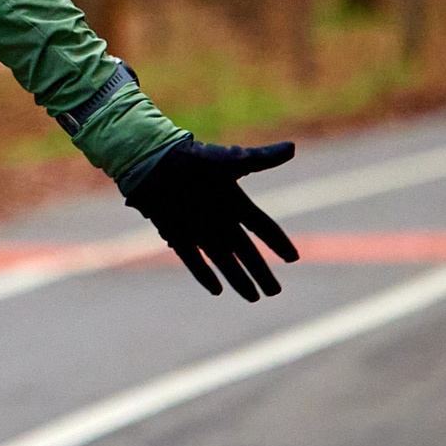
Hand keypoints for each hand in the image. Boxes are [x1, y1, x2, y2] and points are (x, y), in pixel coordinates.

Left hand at [124, 139, 299, 301]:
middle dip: (261, 270)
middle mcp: (219, 218)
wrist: (152, 161)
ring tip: (254, 297)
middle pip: (245, 251)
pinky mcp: (177, 235)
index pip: (262, 226)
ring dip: (238, 278)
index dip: (277, 241)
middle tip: (275, 291)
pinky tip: (217, 290)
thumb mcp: (229, 161)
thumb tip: (292, 148)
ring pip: (223, 260)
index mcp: (234, 201)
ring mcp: (198, 228)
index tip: (293, 257)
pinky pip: (194, 260)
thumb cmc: (192, 158)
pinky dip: (204, 274)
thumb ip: (260, 159)